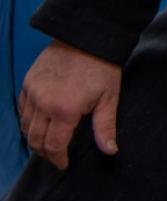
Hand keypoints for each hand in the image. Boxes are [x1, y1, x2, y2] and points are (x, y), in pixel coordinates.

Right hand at [17, 40, 121, 169]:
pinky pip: (22, 109)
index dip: (58, 159)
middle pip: (36, 140)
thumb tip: (110, 151)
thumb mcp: (109, 98)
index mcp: (64, 110)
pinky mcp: (28, 82)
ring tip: (47, 142)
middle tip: (55, 155)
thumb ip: (105, 127)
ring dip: (34, 138)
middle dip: (45, 152)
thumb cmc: (103, 67)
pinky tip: (39, 123)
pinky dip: (28, 120)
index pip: (54, 146)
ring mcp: (32, 92)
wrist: (88, 36)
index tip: (63, 164)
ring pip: (26, 126)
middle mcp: (43, 103)